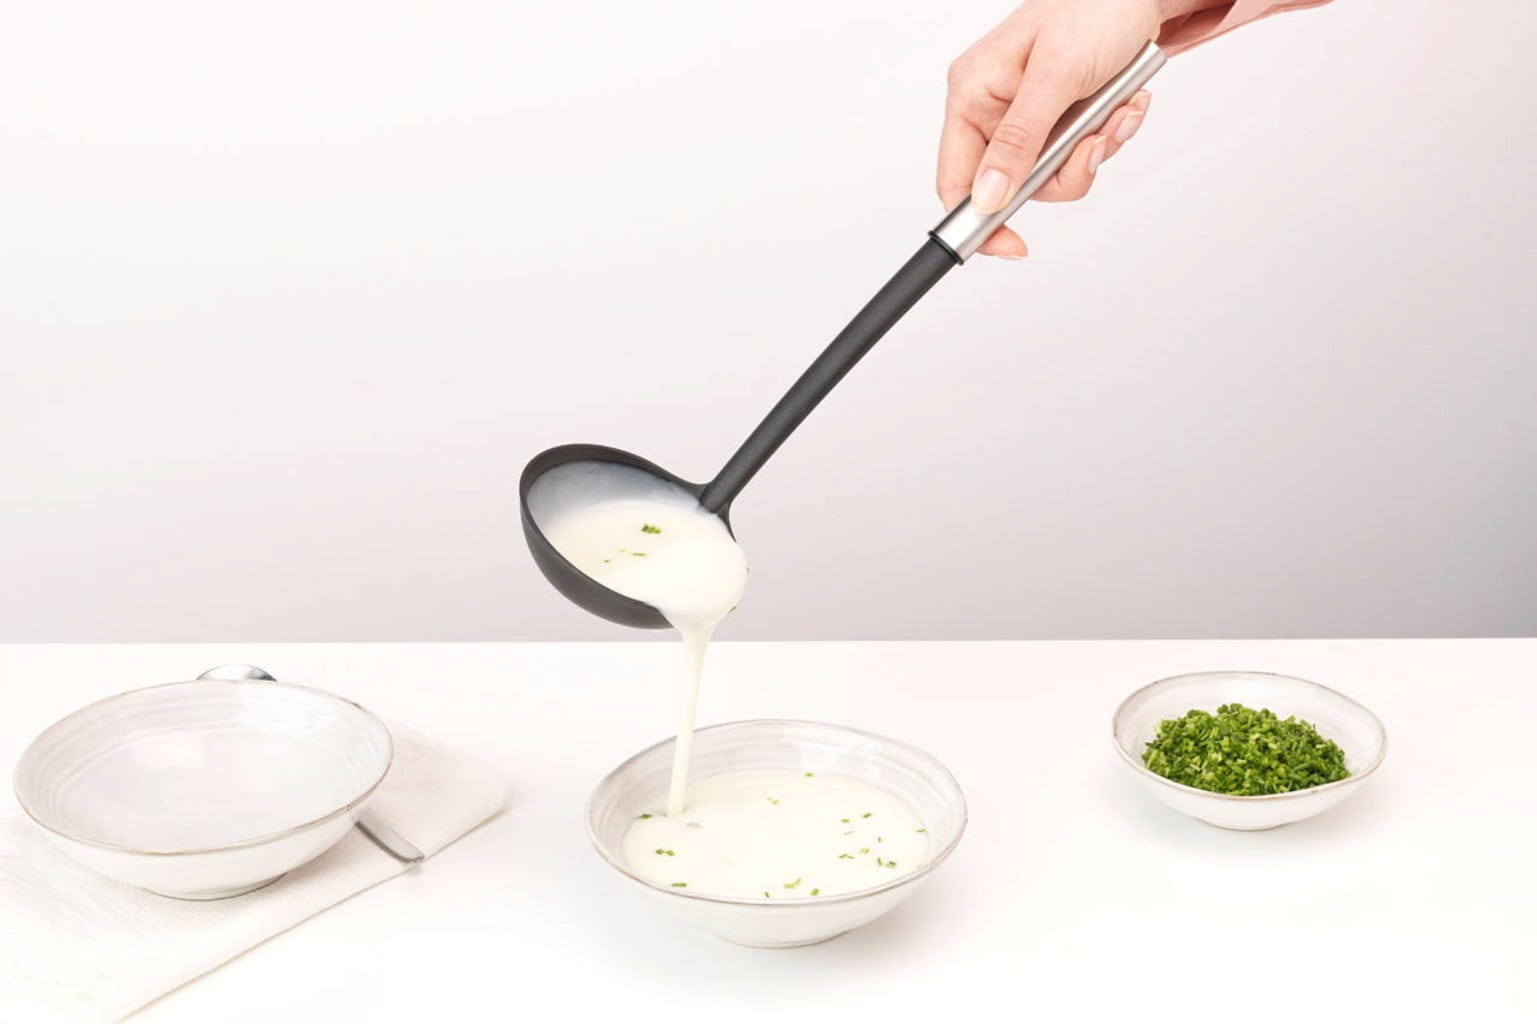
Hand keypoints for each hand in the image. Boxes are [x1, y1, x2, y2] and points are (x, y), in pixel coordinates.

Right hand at [938, 0, 1166, 258]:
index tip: (1011, 245)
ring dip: (1094, 151)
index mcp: (973, 93)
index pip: (956, 178)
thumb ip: (1019, 139)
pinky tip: (1124, 103)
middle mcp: (994, 109)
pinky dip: (1108, 136)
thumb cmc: (1095, 7)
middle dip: (1064, 171)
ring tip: (1118, 110)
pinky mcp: (1061, 118)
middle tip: (1092, 144)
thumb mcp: (1055, 75)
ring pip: (1052, 176)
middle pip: (1013, 186)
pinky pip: (1078, 156)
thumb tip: (988, 197)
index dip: (978, 220)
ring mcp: (1029, 117)